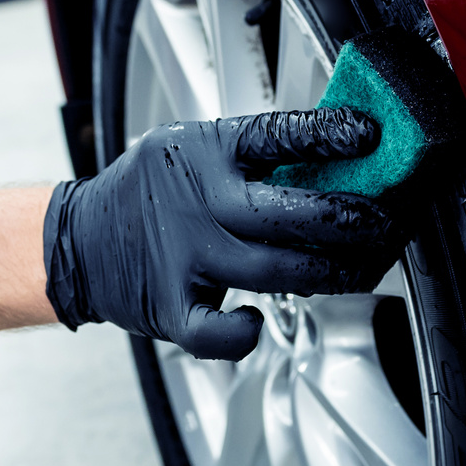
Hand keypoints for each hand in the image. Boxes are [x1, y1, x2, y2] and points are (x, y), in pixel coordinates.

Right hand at [43, 108, 401, 360]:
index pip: (275, 135)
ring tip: (363, 270)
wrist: (78, 240)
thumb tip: (335, 156)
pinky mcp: (170, 305)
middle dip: (350, 221)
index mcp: (204, 151)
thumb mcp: (191, 147)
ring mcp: (184, 255)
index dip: (327, 133)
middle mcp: (197, 201)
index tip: (369, 136)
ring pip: (273, 271)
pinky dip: (244, 332)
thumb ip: (250, 154)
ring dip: (330, 274)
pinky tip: (262, 320)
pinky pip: (216, 331)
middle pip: (288, 213)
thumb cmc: (149, 192)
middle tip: (386, 225)